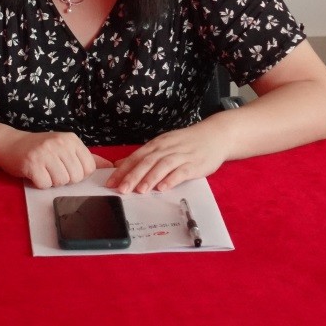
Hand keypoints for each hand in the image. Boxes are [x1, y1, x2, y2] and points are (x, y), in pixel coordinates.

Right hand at [0, 129, 113, 188]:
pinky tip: (35, 173)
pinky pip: (45, 184)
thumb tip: (111, 166)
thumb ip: (88, 157)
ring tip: (44, 170)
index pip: (89, 168)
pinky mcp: (32, 163)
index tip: (66, 167)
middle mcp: (60, 143)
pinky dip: (40, 183)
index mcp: (72, 139)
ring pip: (62, 182)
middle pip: (76, 177)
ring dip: (52, 181)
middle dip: (65, 179)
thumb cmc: (41, 148)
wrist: (11, 144)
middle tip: (52, 168)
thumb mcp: (65, 147)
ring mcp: (45, 152)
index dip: (78, 174)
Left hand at [104, 121, 226, 193]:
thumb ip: (143, 156)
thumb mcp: (163, 145)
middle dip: (133, 176)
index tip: (110, 182)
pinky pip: (181, 171)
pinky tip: (163, 188)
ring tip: (140, 190)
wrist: (214, 135)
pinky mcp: (194, 164)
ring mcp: (181, 155)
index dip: (123, 170)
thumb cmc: (186, 142)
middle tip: (121, 189)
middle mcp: (166, 148)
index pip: (136, 157)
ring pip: (162, 166)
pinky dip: (171, 179)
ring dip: (150, 178)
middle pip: (147, 161)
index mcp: (157, 144)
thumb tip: (120, 165)